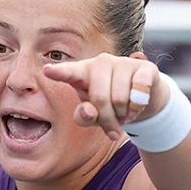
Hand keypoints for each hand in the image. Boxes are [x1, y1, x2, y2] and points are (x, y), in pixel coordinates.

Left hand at [42, 52, 169, 139]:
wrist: (142, 99)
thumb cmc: (110, 105)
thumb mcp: (93, 115)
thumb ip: (85, 117)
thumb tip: (90, 112)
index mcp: (83, 73)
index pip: (69, 72)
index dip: (59, 72)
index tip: (47, 70)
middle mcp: (101, 62)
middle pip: (99, 98)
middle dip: (107, 119)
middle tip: (113, 127)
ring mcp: (123, 62)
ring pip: (119, 99)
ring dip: (123, 115)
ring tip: (124, 114)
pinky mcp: (144, 67)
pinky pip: (138, 93)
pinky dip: (137, 108)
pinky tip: (137, 106)